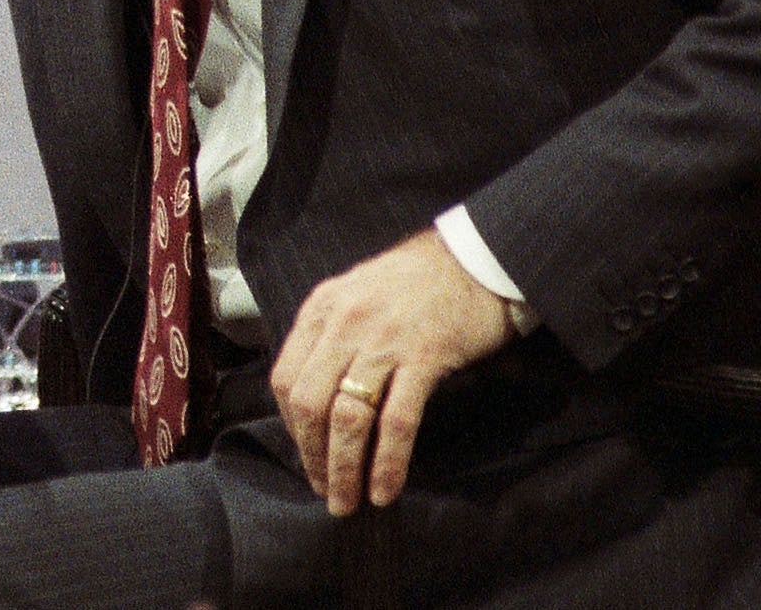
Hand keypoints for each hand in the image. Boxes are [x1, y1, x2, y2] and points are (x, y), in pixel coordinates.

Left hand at [270, 228, 512, 514]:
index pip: (285, 377)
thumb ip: (331, 335)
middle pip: (309, 402)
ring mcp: (383, 340)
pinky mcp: (424, 356)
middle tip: (325, 491)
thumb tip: (315, 396)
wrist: (475, 257)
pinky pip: (396, 420)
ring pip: (347, 417)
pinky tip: (386, 489)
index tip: (305, 455)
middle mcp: (344, 323)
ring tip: (348, 501)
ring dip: (343, 467)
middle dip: (312, 456)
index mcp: (321, 308)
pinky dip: (387, 461)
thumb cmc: (416, 283)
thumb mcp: (356, 295)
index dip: (291, 426)